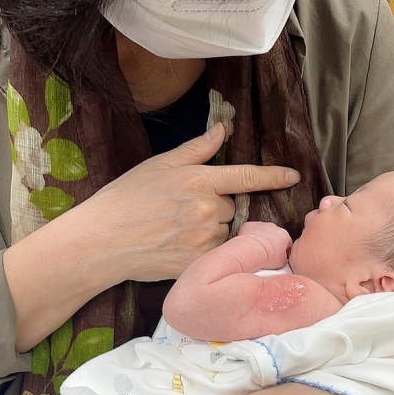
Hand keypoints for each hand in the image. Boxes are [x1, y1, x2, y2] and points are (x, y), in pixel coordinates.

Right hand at [3, 123, 299, 350]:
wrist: (101, 240)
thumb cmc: (125, 198)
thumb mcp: (159, 164)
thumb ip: (195, 149)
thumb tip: (223, 130)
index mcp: (200, 180)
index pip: (246, 176)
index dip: (272, 176)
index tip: (292, 176)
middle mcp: (207, 210)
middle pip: (231, 207)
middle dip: (216, 207)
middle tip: (182, 210)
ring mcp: (204, 239)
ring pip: (224, 232)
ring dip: (211, 231)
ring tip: (177, 231)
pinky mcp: (198, 264)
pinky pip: (216, 256)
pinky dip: (205, 252)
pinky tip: (179, 248)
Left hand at [236, 221, 292, 268]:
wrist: (253, 251)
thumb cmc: (267, 256)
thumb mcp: (282, 262)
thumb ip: (284, 257)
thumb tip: (281, 258)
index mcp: (284, 235)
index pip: (286, 242)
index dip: (282, 250)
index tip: (277, 256)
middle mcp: (273, 227)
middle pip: (274, 235)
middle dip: (271, 243)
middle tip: (266, 254)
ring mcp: (261, 225)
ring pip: (262, 232)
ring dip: (261, 239)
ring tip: (256, 250)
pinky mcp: (250, 225)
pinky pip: (250, 230)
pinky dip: (250, 236)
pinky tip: (249, 245)